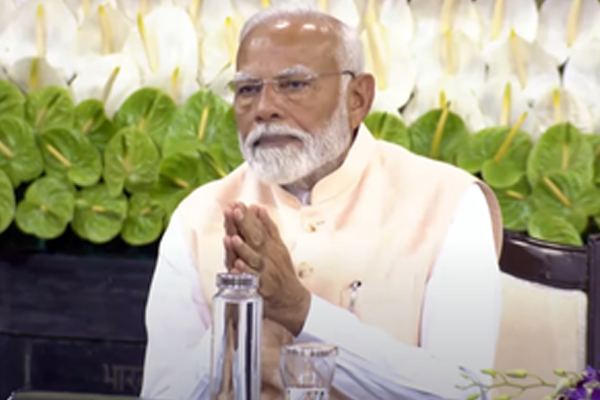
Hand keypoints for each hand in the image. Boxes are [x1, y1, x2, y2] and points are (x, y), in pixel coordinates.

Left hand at [222, 203, 310, 335]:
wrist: (291, 298)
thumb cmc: (282, 271)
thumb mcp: (278, 246)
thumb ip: (267, 227)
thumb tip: (258, 207)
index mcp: (270, 245)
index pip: (257, 226)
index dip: (247, 215)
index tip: (238, 203)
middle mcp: (267, 256)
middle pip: (255, 238)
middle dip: (245, 224)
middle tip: (235, 211)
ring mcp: (264, 271)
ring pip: (253, 258)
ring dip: (243, 248)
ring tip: (233, 237)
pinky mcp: (262, 287)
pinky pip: (252, 279)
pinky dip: (245, 273)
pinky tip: (236, 265)